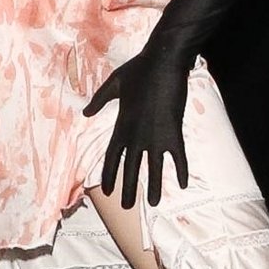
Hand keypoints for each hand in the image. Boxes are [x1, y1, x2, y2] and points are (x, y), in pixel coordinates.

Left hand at [84, 30, 193, 207]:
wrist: (163, 61)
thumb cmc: (138, 69)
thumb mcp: (113, 84)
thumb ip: (99, 100)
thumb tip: (85, 112)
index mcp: (121, 125)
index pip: (112, 156)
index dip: (110, 175)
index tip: (108, 191)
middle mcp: (136, 135)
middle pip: (130, 168)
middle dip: (128, 189)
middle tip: (126, 207)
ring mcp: (155, 136)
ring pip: (153, 169)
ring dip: (153, 187)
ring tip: (152, 204)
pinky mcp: (174, 131)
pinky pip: (178, 157)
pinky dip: (181, 170)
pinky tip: (183, 185)